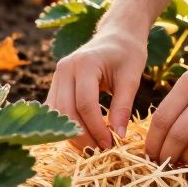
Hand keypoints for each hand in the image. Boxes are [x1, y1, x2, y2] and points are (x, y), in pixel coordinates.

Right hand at [45, 28, 146, 149]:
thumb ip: (123, 107)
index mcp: (84, 63)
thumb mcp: (131, 78)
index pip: (85, 104)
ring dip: (73, 134)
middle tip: (101, 151)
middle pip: (66, 112)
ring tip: (94, 146)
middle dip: (83, 136)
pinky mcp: (56, 83)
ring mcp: (57, 75)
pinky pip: (56, 110)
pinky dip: (67, 126)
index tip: (111, 145)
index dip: (97, 128)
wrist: (117, 35)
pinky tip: (84, 136)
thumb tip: (118, 136)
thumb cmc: (127, 53)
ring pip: (57, 114)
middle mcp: (65, 68)